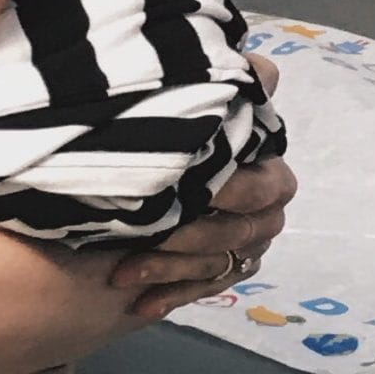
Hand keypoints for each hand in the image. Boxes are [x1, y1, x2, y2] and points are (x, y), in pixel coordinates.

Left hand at [111, 58, 296, 317]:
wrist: (112, 181)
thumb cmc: (153, 130)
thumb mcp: (182, 95)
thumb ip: (231, 82)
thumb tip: (263, 69)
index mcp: (259, 158)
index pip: (260, 182)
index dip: (223, 190)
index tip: (182, 192)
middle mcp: (262, 201)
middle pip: (241, 229)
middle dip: (189, 235)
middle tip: (140, 234)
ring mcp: (245, 239)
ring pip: (220, 263)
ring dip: (171, 269)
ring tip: (123, 272)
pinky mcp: (220, 269)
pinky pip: (207, 288)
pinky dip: (173, 295)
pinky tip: (140, 304)